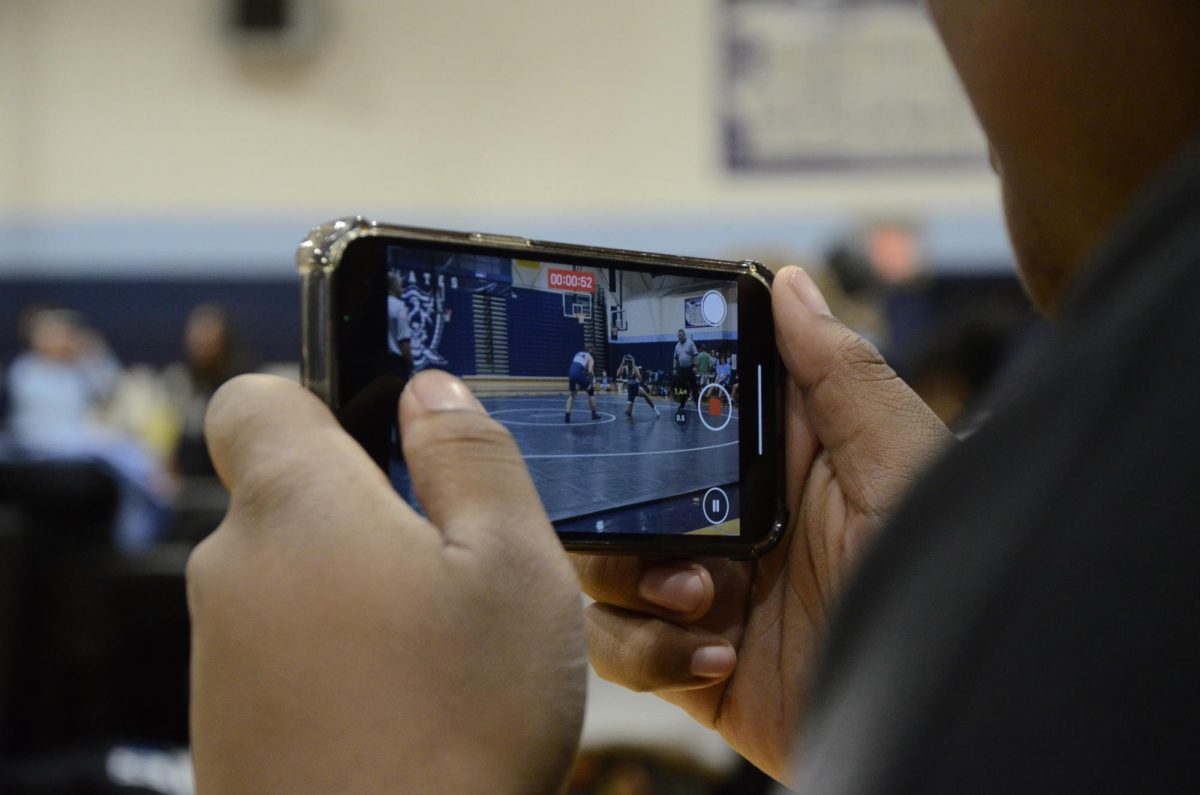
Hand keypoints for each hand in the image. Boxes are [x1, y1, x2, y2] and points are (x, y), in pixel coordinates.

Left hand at [187, 371, 585, 793]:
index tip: (386, 432)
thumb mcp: (512, 562)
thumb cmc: (459, 727)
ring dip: (362, 587)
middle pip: (289, 493)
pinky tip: (405, 701)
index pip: (257, 395)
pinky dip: (341, 653)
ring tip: (441, 646)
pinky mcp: (230, 718)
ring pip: (295, 574)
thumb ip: (472, 455)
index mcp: (298, 506)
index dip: (321, 395)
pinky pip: (285, 647)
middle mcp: (236, 571)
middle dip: (367, 507)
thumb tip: (435, 391)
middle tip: (454, 559)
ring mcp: (223, 652)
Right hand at [574, 267, 953, 782]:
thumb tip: (789, 284)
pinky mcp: (690, 666)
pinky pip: (619, 647)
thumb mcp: (898, 464)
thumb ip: (840, 374)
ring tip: (702, 599)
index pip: (690, 412)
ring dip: (635, 580)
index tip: (621, 394)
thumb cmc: (939, 585)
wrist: (941, 721)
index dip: (648, 401)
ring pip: (603, 565)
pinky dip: (649, 652)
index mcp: (780, 463)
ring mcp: (708, 595)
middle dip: (626, 505)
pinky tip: (714, 656)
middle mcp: (733, 523)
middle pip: (625, 488)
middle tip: (674, 528)